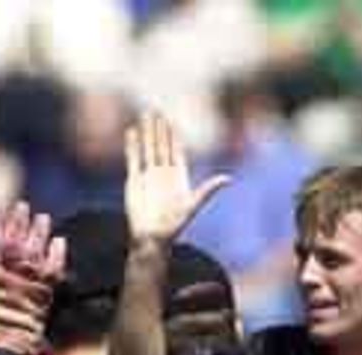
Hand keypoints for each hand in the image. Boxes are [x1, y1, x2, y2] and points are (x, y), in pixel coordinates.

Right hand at [0, 201, 66, 354]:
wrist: (9, 341)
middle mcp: (10, 275)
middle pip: (15, 242)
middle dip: (18, 222)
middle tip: (22, 205)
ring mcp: (29, 282)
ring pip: (35, 251)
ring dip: (39, 232)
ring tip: (43, 218)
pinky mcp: (46, 291)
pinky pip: (53, 268)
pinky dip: (56, 254)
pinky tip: (59, 240)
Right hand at [124, 111, 229, 245]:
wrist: (152, 238)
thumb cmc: (174, 225)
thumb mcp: (194, 204)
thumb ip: (209, 190)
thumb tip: (229, 179)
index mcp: (178, 177)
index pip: (176, 150)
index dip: (174, 135)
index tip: (172, 120)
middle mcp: (163, 174)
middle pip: (161, 145)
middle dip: (159, 128)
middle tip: (156, 109)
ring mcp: (148, 177)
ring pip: (148, 148)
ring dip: (146, 132)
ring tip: (145, 115)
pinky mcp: (135, 181)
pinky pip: (133, 159)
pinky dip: (132, 145)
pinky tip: (132, 132)